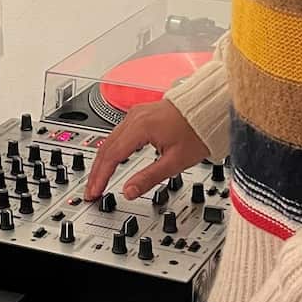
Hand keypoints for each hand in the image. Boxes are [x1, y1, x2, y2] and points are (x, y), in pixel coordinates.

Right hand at [85, 99, 207, 201]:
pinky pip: (118, 133)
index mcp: (140, 127)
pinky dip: (111, 150)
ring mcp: (136, 114)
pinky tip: (111, 161)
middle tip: (91, 190)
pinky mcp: (141, 115)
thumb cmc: (198, 130)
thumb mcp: (175, 161)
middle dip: (96, 171)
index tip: (94, 192)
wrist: (211, 108)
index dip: (100, 177)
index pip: (111, 156)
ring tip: (98, 180)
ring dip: (102, 161)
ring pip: (110, 140)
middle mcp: (134, 117)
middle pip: (105, 147)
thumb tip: (129, 191)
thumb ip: (149, 178)